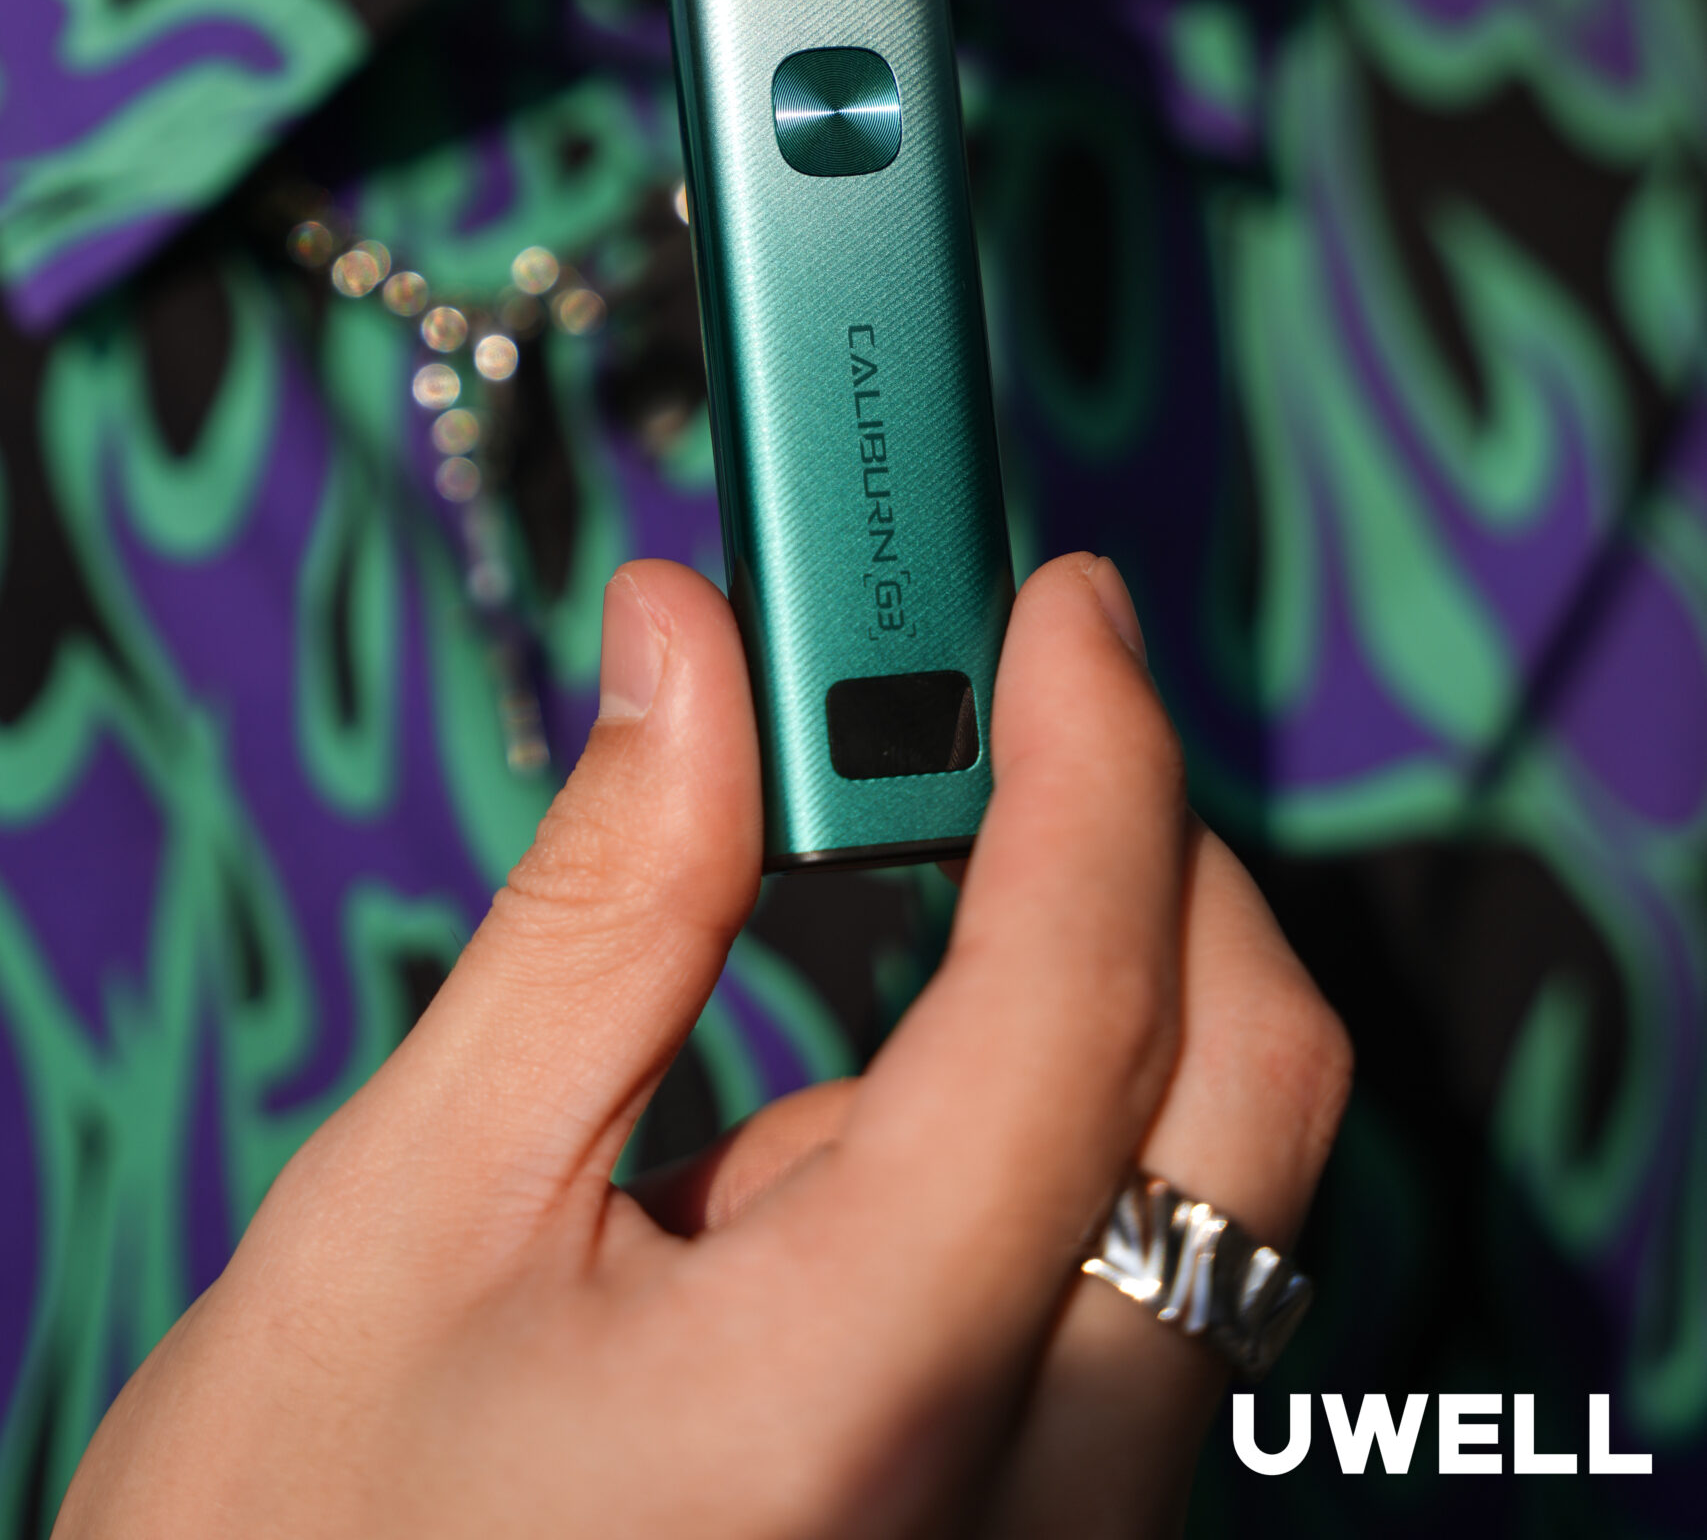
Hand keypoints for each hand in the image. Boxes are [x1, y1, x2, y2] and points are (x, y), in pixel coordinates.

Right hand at [55, 555, 1348, 1539]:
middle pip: (1242, 1096)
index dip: (1089, 750)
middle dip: (1144, 857)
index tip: (1056, 604)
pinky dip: (1031, 1165)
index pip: (1078, 996)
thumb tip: (693, 646)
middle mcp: (1032, 1509)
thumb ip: (604, 906)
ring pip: (1205, 1200)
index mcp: (864, 1399)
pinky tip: (802, 1197)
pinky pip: (1126, 1310)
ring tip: (806, 1020)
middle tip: (1005, 723)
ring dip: (1075, 1019)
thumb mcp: (411, 1210)